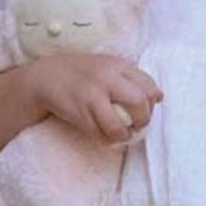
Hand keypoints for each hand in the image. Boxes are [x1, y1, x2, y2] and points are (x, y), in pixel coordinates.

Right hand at [22, 54, 161, 143]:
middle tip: (138, 124)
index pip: (148, 85)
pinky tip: (105, 136)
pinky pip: (100, 135)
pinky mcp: (79, 114)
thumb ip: (131, 78)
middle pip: (139, 103)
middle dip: (143, 119)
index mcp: (117, 64)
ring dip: (124, 135)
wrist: (46, 77)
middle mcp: (106, 78)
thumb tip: (159, 96)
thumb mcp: (107, 66)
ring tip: (122, 133)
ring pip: (119, 125)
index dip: (152, 101)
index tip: (146, 108)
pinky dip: (107, 140)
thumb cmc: (82, 73)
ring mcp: (91, 96)